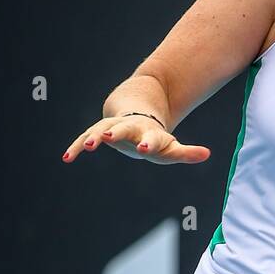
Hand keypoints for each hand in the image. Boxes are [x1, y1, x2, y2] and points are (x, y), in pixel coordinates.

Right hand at [62, 115, 210, 164]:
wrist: (137, 114)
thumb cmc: (155, 139)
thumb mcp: (171, 148)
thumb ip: (187, 153)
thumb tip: (207, 154)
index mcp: (150, 133)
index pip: (151, 138)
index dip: (148, 142)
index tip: (143, 147)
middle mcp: (130, 128)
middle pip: (124, 129)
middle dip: (117, 133)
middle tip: (108, 137)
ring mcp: (113, 128)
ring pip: (101, 129)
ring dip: (93, 137)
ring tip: (86, 147)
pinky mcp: (99, 132)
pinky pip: (85, 139)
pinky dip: (77, 147)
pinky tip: (66, 158)